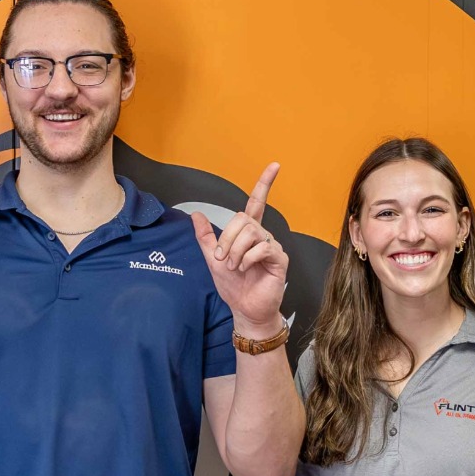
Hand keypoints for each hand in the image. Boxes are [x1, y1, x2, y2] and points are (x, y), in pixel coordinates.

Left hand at [191, 163, 288, 336]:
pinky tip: (245, 269)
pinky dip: (247, 259)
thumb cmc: (234, 287)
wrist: (244, 309)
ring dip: (235, 251)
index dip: (264, 183)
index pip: (256, 203)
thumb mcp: (213, 259)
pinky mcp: (279, 259)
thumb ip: (205, 237)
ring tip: (234, 267)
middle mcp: (262, 235)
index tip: (275, 165)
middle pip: (242, 219)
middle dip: (227, 239)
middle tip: (223, 259)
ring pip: (250, 233)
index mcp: (248, 233)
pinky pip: (261, 248)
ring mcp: (272, 246)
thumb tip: (195, 214)